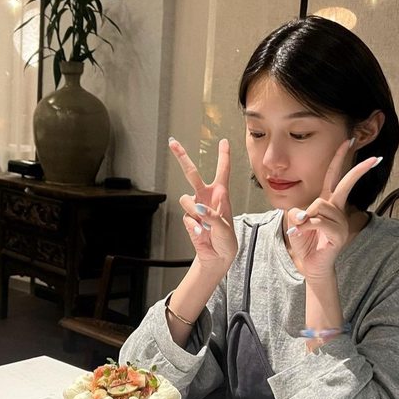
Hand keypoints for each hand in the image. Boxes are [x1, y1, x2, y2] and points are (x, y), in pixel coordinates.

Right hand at [169, 137, 236, 274]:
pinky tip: (201, 233)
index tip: (223, 141)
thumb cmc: (227, 241)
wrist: (217, 257)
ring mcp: (195, 207)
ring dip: (193, 210)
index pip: (223, 170)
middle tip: (172, 142)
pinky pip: (186, 217)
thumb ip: (212, 216)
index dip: (223, 155)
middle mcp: (206, 196)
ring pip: (184, 198)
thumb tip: (198, 208)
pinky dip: (193, 227)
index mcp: (221, 194)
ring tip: (204, 224)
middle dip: (181, 157)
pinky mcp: (188, 218)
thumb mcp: (225, 228)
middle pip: (191, 173)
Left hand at [285, 139, 381, 282]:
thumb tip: (302, 212)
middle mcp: (337, 210)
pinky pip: (319, 222)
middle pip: (346, 184)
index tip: (348, 141)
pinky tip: (299, 233)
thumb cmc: (304, 241)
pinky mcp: (339, 236)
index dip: (339, 159)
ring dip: (306, 216)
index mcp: (328, 203)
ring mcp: (341, 223)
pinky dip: (305, 226)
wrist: (311, 265)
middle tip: (375, 157)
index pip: (334, 177)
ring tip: (300, 228)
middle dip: (359, 169)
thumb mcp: (295, 221)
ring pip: (320, 206)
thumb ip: (296, 211)